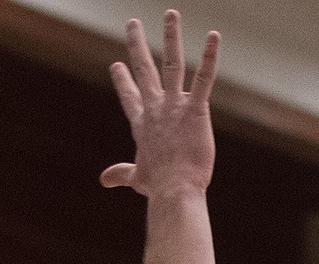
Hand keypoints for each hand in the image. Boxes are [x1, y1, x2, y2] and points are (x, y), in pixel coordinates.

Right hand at [102, 13, 218, 197]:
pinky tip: (214, 37)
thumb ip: (122, 174)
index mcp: (142, 124)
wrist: (174, 190)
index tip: (116, 65)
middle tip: (133, 23)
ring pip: (171, 63)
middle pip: (144, 69)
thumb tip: (104, 180)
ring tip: (171, 14)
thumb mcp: (138, 178)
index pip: (129, 97)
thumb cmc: (159, 187)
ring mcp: (174, 106)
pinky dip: (209, 57)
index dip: (123, 81)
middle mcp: (155, 109)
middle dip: (137, 44)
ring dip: (170, 37)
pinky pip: (203, 79)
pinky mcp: (196, 110)